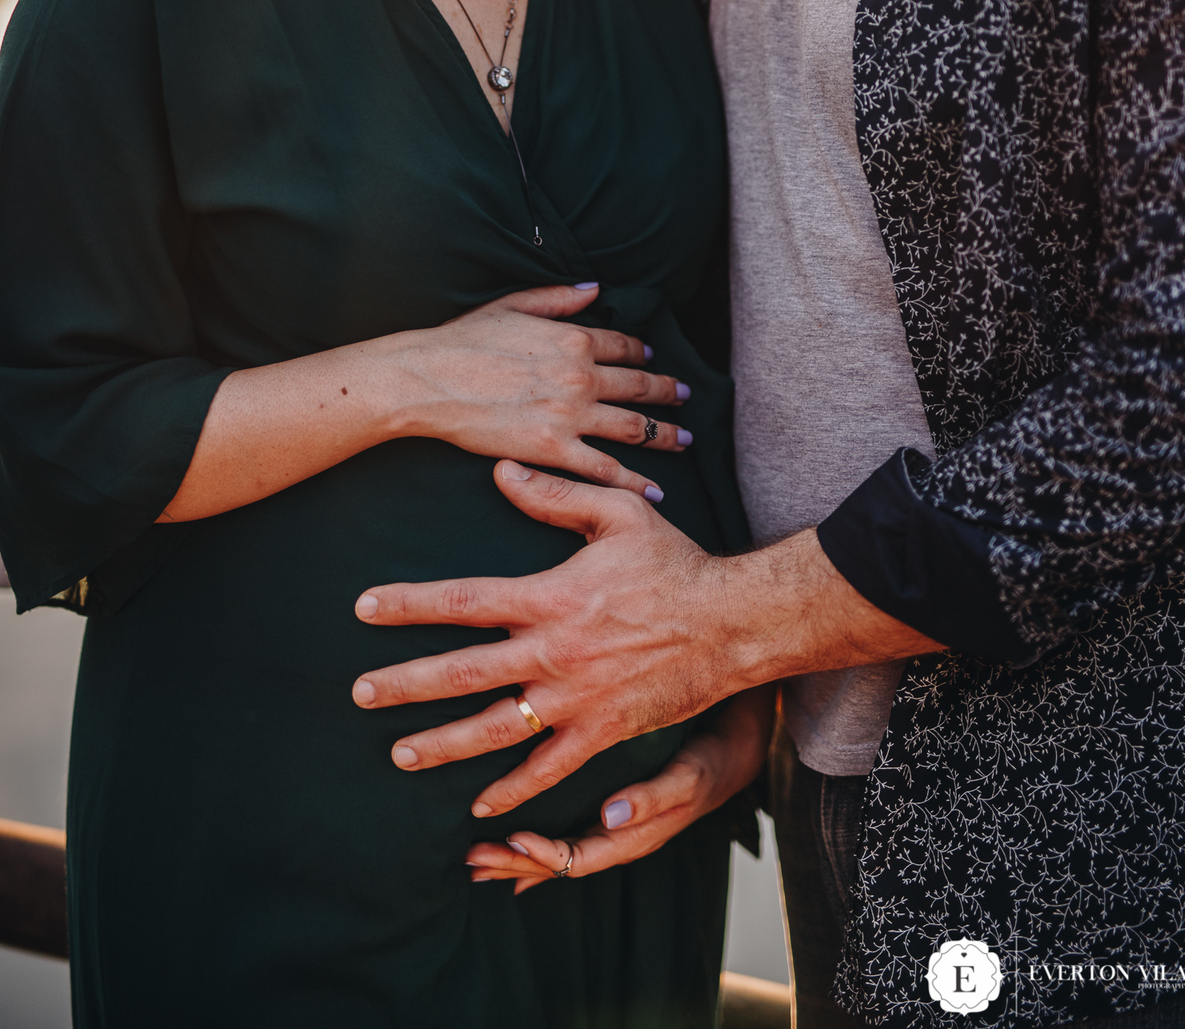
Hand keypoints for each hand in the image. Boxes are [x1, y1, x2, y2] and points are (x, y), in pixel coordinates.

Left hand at [353, 461, 744, 808]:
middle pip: (463, 671)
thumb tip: (500, 471)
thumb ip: (554, 494)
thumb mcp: (617, 513)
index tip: (364, 607)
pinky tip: (480, 804)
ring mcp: (577, 698)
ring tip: (399, 754)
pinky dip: (514, 789)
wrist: (733, 622)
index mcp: (550, 596)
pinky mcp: (604, 731)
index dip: (409, 603)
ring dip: (443, 743)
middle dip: (406, 683)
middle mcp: (554, 651)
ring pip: (495, 728)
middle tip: (359, 693)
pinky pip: (550, 767)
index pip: (463, 599)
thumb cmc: (675, 562)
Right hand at [389, 282, 691, 495]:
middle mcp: (581, 376)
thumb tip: (596, 289)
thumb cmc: (463, 340)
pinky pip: (604, 468)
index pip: (623, 346)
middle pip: (638, 386)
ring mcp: (570, 415)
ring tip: (684, 440)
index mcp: (572, 338)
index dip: (642, 353)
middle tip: (686, 397)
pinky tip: (655, 490)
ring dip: (664, 435)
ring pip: (633, 427)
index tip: (653, 359)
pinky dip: (634, 480)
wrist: (430, 379)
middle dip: (667, 392)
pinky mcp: (553, 450)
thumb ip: (559, 298)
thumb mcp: (513, 304)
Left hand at [464, 688, 774, 891]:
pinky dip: (537, 842)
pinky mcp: (614, 806)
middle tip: (471, 858)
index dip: (543, 854)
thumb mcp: (690, 774)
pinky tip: (513, 843)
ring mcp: (616, 825)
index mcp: (637, 834)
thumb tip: (611, 815)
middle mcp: (621, 835)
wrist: (738, 744)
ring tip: (477, 857)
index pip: (581, 857)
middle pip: (561, 861)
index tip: (510, 840)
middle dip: (515, 862)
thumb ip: (653, 797)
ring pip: (559, 848)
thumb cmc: (714, 757)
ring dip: (517, 855)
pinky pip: (569, 831)